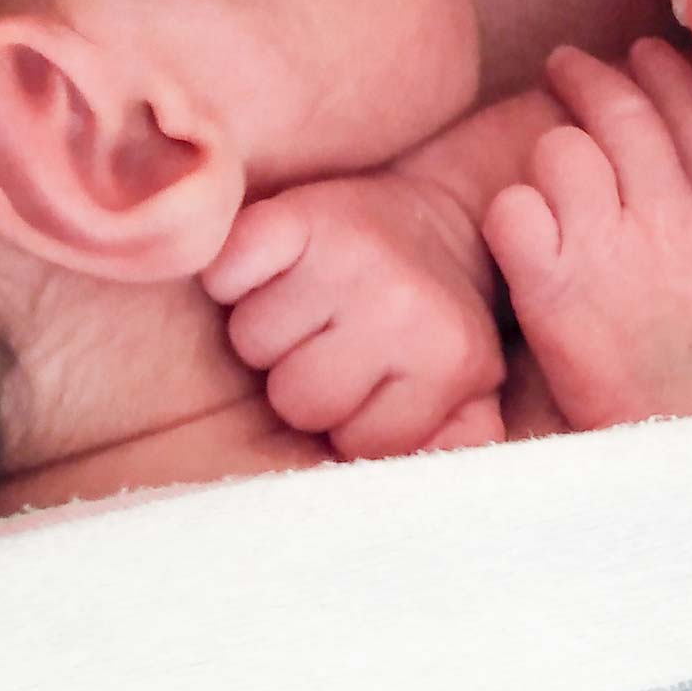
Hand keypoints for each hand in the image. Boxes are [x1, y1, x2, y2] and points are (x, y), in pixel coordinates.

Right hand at [204, 173, 508, 461]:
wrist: (428, 219)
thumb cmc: (431, 322)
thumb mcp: (465, 391)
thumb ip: (456, 442)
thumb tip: (429, 476)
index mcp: (452, 359)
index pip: (357, 444)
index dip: (352, 421)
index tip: (370, 384)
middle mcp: (405, 306)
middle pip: (296, 400)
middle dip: (303, 384)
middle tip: (330, 345)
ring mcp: (350, 255)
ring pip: (252, 343)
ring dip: (268, 333)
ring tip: (307, 309)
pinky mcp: (295, 214)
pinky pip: (226, 276)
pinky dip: (232, 278)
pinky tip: (270, 272)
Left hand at [485, 42, 691, 430]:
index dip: (665, 75)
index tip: (642, 52)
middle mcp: (664, 218)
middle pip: (620, 113)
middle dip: (588, 78)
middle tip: (566, 66)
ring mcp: (604, 249)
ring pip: (561, 151)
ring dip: (551, 156)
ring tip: (547, 168)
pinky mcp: (551, 289)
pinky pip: (513, 212)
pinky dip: (510, 215)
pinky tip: (518, 233)